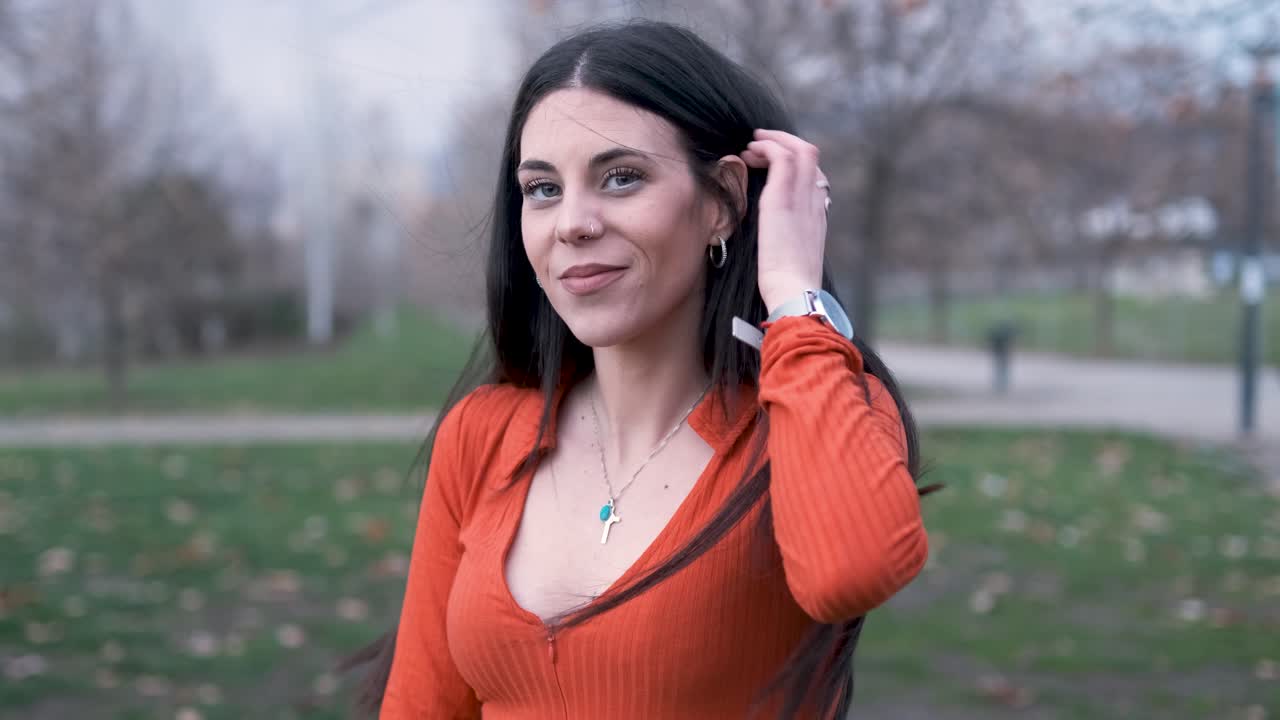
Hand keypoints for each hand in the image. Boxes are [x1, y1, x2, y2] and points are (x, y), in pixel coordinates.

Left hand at [740, 128, 828, 313]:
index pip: (813, 175)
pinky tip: (749, 154)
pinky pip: (781, 158)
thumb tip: (774, 236)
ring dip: (772, 141)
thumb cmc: (787, 285)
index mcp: (817, 215)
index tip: (770, 164)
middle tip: (760, 143)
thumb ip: (787, 239)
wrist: (793, 293)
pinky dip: (766, 148)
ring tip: (751, 146)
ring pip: (799, 149)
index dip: (793, 163)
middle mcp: (814, 201)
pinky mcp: (783, 199)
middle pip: (810, 154)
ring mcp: (802, 198)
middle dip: (784, 141)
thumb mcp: (791, 257)